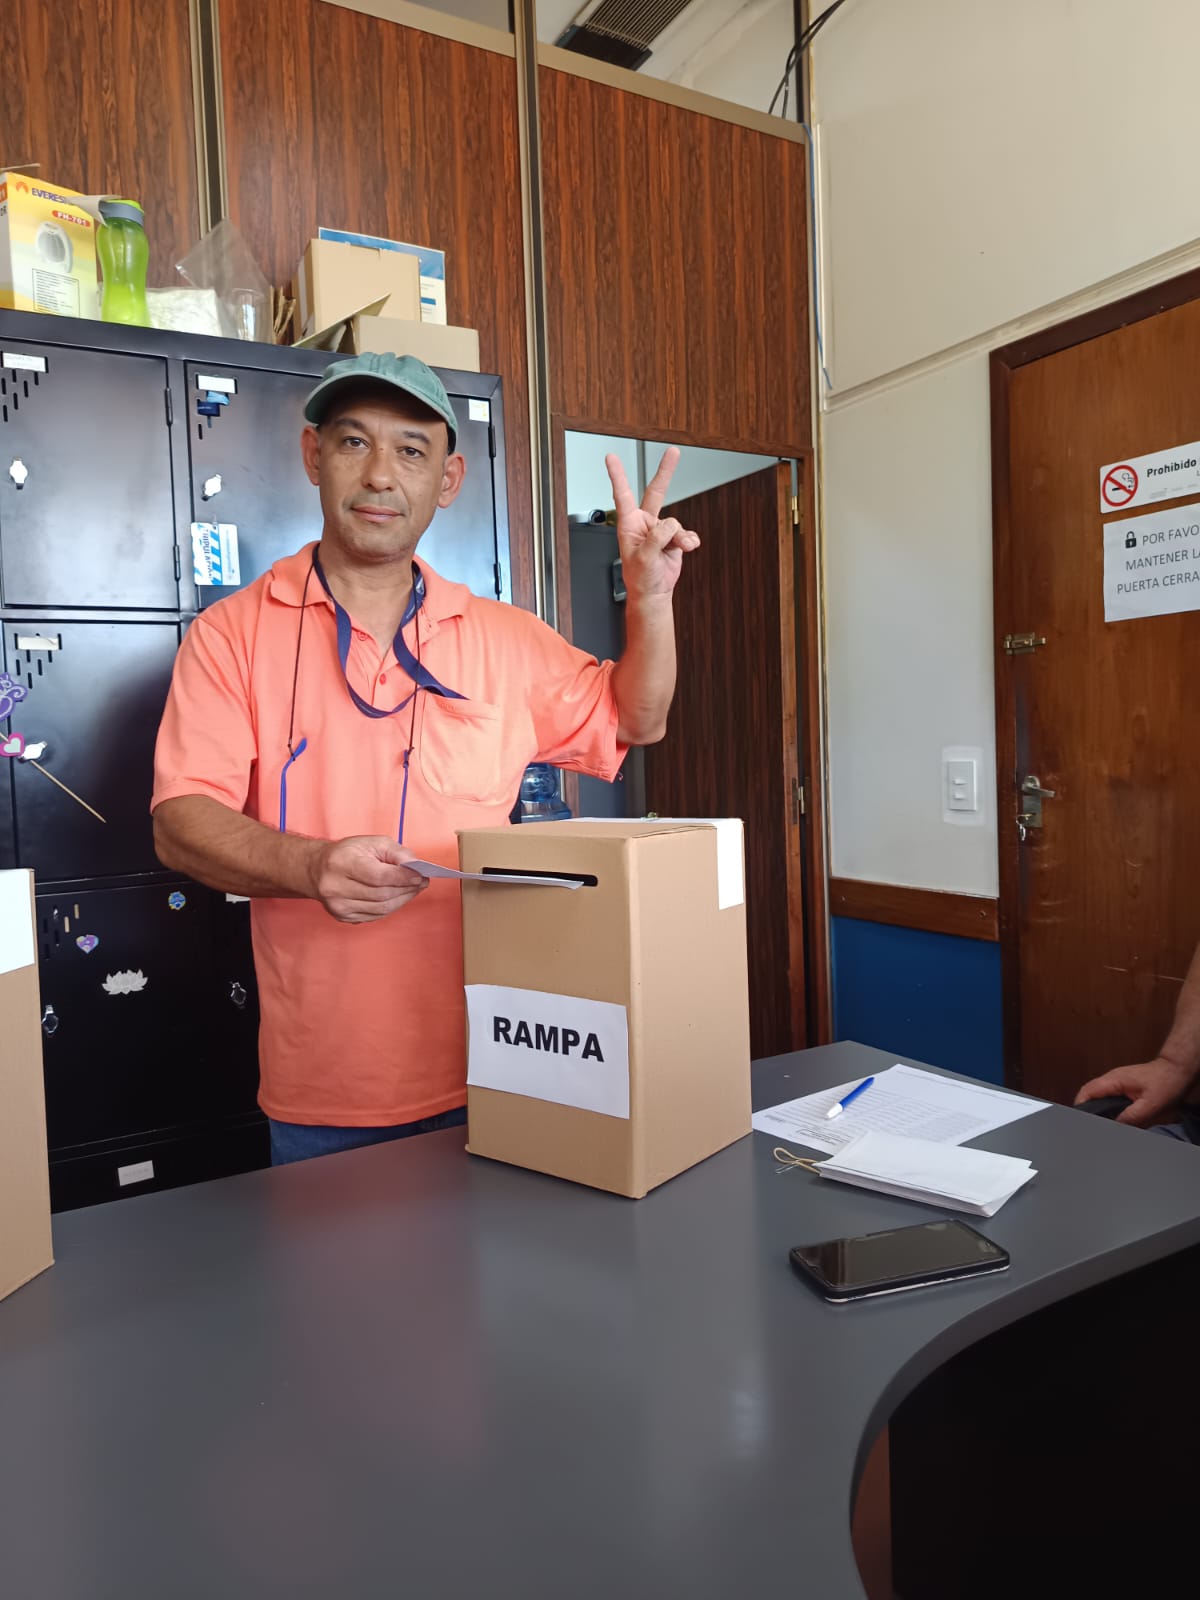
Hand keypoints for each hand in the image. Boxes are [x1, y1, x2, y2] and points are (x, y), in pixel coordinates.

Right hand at [308, 836, 427, 923]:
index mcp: (341, 863)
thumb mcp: (372, 842)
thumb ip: (396, 852)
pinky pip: (375, 915)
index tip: (421, 875)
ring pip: (381, 909)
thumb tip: (415, 866)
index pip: (379, 876)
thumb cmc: (347, 853)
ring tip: (413, 889)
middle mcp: (336, 887)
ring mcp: (338, 906)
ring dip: (402, 900)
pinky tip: (398, 897)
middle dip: (407, 889)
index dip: (403, 878)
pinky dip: (391, 907)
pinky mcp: (343, 917)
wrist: (317, 869)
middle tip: (421, 882)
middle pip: (381, 895)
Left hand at [606, 447, 699, 600]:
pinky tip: (687, 548)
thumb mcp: (643, 557)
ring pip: (676, 523)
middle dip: (666, 472)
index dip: (617, 476)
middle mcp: (645, 523)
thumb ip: (656, 538)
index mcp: (629, 524)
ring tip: (674, 550)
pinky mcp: (675, 538)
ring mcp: (661, 530)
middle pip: (656, 492)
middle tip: (673, 452)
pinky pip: (687, 533)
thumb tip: (671, 524)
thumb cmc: (640, 577)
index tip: (611, 458)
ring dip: (679, 537)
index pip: (622, 495)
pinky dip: (689, 541)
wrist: (654, 592)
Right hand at [1075, 1056, 1198, 1125]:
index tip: (1078, 1121)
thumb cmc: (1165, 1083)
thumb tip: (1113, 1127)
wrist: (1176, 1069)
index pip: (1088, 1091)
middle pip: (1089, 1093)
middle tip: (1086, 1126)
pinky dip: (1103, 1106)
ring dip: (1094, 1108)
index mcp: (1114, 1080)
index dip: (1080, 1105)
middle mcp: (1111, 1078)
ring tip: (1095, 1125)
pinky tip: (1109, 1118)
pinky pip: (1106, 1095)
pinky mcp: (1122, 1084)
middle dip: (1085, 1109)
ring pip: (1097, 1094)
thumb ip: (1130, 1117)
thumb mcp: (1150, 1105)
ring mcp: (1116, 1080)